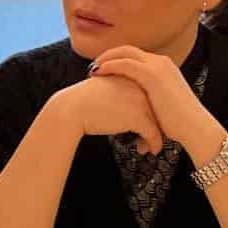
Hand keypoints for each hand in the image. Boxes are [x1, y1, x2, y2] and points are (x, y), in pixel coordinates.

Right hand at [49, 73, 164, 154]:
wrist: (70, 109)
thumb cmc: (81, 101)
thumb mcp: (103, 86)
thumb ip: (118, 89)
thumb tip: (125, 103)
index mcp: (129, 76)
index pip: (149, 94)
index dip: (151, 112)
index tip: (149, 124)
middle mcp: (137, 86)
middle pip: (157, 108)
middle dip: (156, 125)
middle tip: (150, 137)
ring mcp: (139, 101)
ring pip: (158, 121)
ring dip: (155, 137)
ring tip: (147, 146)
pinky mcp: (137, 117)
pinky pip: (153, 134)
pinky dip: (154, 144)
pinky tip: (150, 150)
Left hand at [90, 45, 225, 159]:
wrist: (195, 128)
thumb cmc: (177, 122)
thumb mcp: (161, 100)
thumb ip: (147, 93)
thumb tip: (131, 98)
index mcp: (164, 66)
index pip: (134, 54)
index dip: (116, 58)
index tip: (102, 67)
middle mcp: (161, 62)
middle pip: (127, 49)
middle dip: (108, 55)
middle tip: (93, 65)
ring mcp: (157, 66)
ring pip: (124, 53)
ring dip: (105, 59)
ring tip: (92, 69)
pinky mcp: (152, 75)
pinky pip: (124, 63)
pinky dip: (109, 65)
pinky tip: (98, 72)